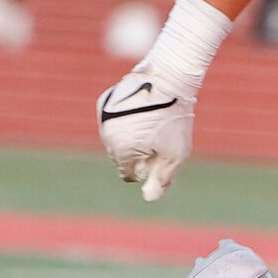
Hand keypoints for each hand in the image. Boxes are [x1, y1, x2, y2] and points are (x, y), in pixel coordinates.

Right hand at [97, 68, 194, 201]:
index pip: (128, 174)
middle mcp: (106, 136)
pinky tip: (140, 112)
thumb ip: (161, 178)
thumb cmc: (174, 119)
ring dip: (129, 138)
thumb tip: (149, 198)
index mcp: (121, 151)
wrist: (168, 80)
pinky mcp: (104, 103)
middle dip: (137, 154)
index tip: (160, 154)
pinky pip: (112, 121)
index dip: (146, 169)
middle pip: (120, 157)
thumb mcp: (176, 154)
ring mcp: (102, 119)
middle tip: (158, 138)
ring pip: (115, 139)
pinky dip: (123, 121)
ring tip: (150, 123)